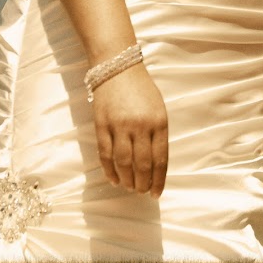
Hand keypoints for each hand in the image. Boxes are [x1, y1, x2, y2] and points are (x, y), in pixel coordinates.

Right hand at [92, 63, 168, 197]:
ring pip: (123, 163)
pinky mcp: (102, 126)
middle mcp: (140, 126)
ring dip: (127, 180)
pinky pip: (105, 154)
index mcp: (159, 122)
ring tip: (129, 188)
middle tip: (142, 192)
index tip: (156, 192)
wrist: (118, 70)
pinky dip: (110, 170)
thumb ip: (157, 134)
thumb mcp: (159, 110)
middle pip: (142, 164)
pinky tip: (114, 179)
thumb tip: (155, 164)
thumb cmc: (142, 91)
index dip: (158, 179)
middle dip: (143, 183)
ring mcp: (120, 126)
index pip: (160, 158)